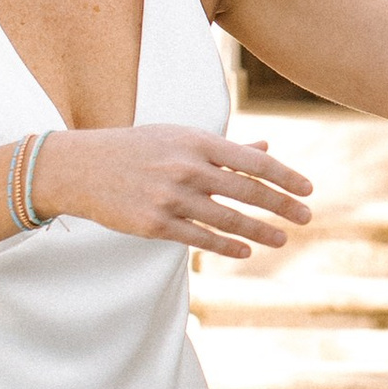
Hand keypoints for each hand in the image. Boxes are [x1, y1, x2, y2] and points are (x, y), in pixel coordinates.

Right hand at [39, 126, 310, 259]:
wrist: (79, 168)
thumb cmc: (136, 149)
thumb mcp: (179, 138)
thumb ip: (224, 148)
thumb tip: (265, 148)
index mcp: (196, 141)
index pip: (253, 160)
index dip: (284, 176)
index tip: (308, 189)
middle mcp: (186, 168)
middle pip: (247, 191)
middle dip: (282, 206)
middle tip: (306, 217)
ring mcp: (170, 198)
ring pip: (227, 219)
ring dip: (259, 231)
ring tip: (281, 239)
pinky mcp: (155, 224)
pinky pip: (200, 239)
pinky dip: (227, 246)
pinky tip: (245, 250)